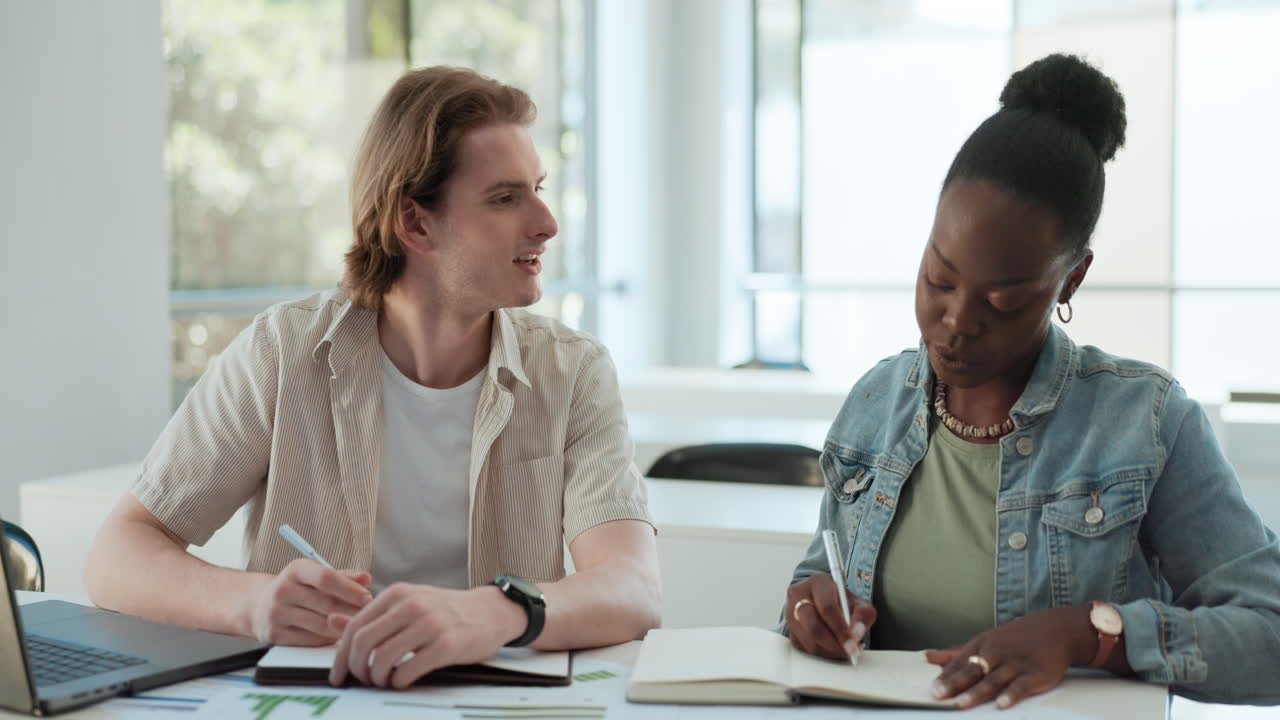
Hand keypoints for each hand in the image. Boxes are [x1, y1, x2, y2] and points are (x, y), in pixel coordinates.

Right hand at [246, 558, 371, 645]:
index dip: (349, 589)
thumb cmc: (298, 588)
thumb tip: (366, 579)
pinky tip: (336, 635)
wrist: (259, 605)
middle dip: (351, 611)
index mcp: (296, 569)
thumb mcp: (316, 575)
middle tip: (369, 616)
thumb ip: (343, 576)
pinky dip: (328, 639)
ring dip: (342, 627)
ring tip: (356, 626)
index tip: (367, 598)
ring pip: (320, 625)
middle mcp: (283, 589)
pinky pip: (310, 640)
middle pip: (325, 604)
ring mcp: (276, 613)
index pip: (325, 578)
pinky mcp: (274, 635)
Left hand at [327, 582, 526, 688]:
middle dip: (356, 670)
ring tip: (384, 681)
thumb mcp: (409, 603)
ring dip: (377, 679)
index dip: (340, 657)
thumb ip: (374, 616)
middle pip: (363, 644)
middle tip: (362, 681)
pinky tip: (403, 681)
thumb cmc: (446, 611)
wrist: (491, 611)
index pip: (355, 627)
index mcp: (397, 594)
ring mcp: (429, 624)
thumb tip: (333, 623)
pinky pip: (408, 671)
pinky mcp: (446, 645)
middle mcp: (411, 605)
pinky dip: (399, 683)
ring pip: (382, 659)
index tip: (338, 676)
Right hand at [784, 573, 875, 660]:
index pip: (827, 607)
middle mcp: (799, 595)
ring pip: (809, 640)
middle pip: (813, 626)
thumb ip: (863, 616)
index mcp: (818, 582)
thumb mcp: (860, 604)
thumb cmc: (843, 603)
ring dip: (830, 651)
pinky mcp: (790, 630)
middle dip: (834, 644)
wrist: (828, 603)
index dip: (840, 629)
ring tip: (844, 649)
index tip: (853, 644)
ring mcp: (790, 612)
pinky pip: (805, 648)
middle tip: (849, 652)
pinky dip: (822, 653)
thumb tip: (856, 633)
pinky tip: (833, 648)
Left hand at [926, 605, 1093, 708]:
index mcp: (982, 644)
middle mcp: (997, 653)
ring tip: (962, 703)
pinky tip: (1001, 704)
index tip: (932, 690)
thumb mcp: (984, 640)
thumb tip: (928, 656)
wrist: (1056, 629)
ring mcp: (1016, 663)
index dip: (945, 677)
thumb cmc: (1014, 638)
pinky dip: (1011, 694)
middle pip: (973, 670)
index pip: (960, 662)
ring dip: (977, 692)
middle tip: (939, 696)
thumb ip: (957, 653)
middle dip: (955, 684)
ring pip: (993, 679)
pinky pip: (1021, 685)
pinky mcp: (1036, 673)